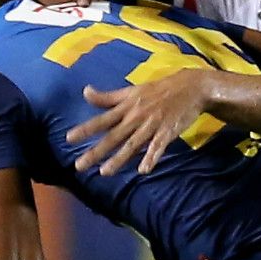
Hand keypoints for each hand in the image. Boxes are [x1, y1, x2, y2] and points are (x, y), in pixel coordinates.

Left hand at [65, 70, 214, 175]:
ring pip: (132, 144)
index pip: (102, 119)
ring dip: (119, 159)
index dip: (85, 128)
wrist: (192, 86)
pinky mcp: (168, 132)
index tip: (68, 138)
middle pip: (113, 136)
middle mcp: (136, 117)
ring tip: (104, 173)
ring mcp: (152, 125)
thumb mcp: (132, 90)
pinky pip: (158, 147)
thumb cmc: (159, 89)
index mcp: (127, 106)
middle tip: (78, 166)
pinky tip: (143, 170)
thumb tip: (85, 92)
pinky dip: (151, 157)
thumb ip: (108, 96)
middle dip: (95, 152)